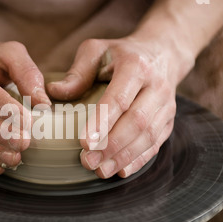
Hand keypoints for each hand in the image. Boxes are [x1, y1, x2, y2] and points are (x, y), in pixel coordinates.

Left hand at [46, 37, 192, 178]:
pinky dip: (138, 160)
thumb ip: (77, 72)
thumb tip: (53, 93)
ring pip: (149, 136)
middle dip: (111, 145)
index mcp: (136, 66)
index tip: (83, 143)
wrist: (162, 54)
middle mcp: (156, 87)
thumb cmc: (121, 54)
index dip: (102, 122)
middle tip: (87, 161)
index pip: (119, 98)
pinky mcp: (168, 121)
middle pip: (137, 122)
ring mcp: (166, 105)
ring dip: (123, 157)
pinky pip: (156, 144)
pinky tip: (121, 171)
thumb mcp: (96, 50)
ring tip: (100, 171)